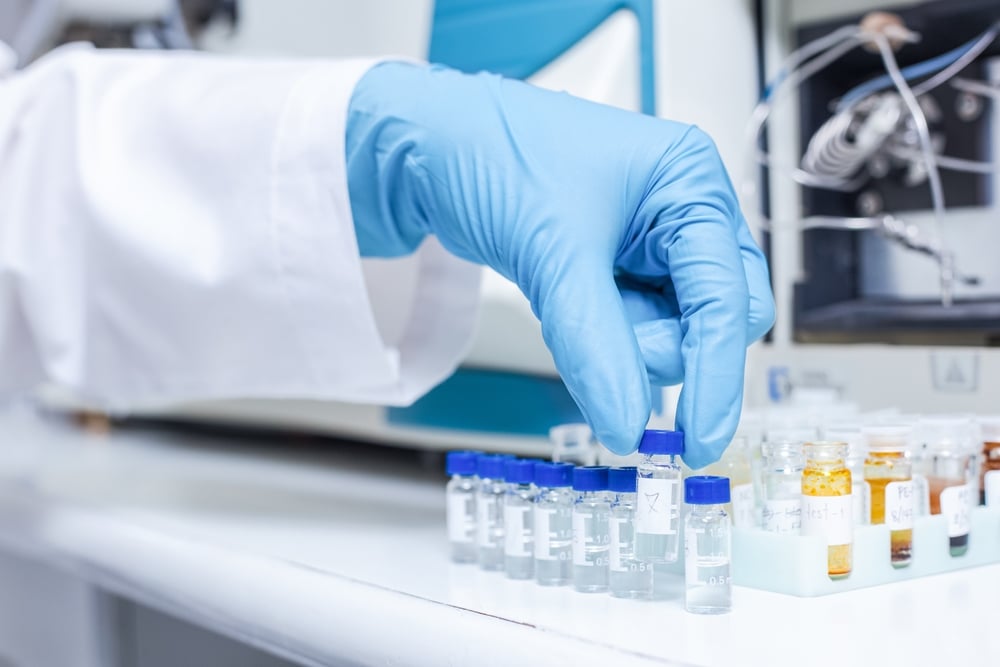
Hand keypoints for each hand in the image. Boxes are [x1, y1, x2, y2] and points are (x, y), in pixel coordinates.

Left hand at [345, 62, 773, 467]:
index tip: (699, 440)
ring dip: (623, 343)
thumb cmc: (491, 156)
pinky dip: (600, 339)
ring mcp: (647, 245)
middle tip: (605, 342)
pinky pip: (629, 330)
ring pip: (670, 333)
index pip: (726, 296)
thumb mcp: (553, 253)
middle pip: (712, 320)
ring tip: (564, 301)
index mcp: (689, 183)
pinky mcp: (615, 270)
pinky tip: (563, 308)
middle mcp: (680, 212)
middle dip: (659, 347)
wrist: (427, 152)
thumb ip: (596, 345)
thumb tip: (628, 423)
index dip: (715, 374)